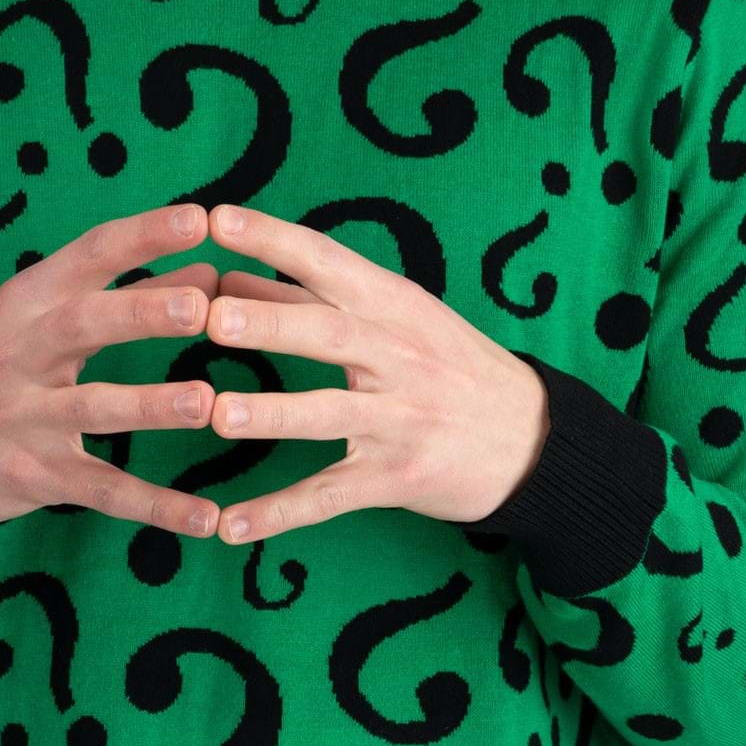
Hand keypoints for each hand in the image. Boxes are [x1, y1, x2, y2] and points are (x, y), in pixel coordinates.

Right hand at [0, 201, 224, 535]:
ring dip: (150, 406)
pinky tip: (207, 518)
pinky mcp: (39, 476)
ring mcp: (27, 417)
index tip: (198, 217)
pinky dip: (155, 506)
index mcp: (30, 300)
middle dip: (141, 313)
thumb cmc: (0, 362)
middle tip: (202, 307)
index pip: (89, 255)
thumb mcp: (46, 314)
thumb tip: (213, 267)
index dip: (143, 236)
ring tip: (207, 403)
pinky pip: (103, 490)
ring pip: (93, 408)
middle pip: (83, 325)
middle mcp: (24, 352)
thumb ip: (132, 292)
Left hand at [198, 202, 550, 544]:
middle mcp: (399, 357)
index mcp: (394, 306)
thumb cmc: (449, 366)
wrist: (533, 440)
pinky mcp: (397, 478)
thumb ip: (309, 301)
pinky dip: (279, 513)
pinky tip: (229, 527)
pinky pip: (330, 496)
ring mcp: (400, 420)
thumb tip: (227, 277)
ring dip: (272, 415)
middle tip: (212, 315)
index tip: (217, 218)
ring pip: (329, 414)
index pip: (328, 261)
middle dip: (272, 322)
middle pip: (330, 333)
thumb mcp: (396, 319)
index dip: (273, 239)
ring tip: (216, 414)